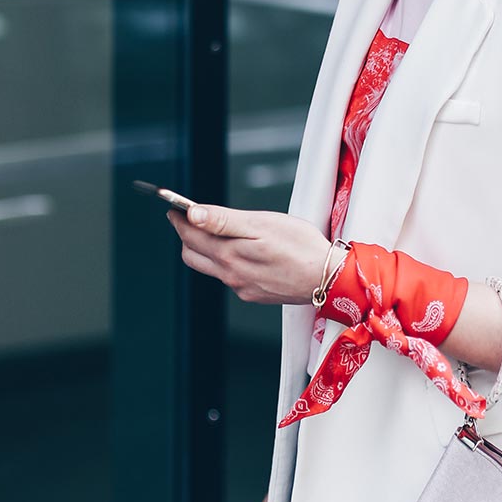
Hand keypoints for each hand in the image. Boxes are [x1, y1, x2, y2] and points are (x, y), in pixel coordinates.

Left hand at [165, 203, 334, 304]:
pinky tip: (239, 253)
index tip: (174, 208)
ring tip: (211, 233)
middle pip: (194, 254)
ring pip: (211, 267)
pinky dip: (225, 263)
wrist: (327, 278)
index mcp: (229, 254)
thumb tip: (192, 215)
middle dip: (187, 235)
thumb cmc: (300, 246)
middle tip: (187, 219)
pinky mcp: (254, 293)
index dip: (180, 219)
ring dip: (205, 249)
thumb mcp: (261, 224)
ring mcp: (241, 286)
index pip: (191, 235)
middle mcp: (230, 274)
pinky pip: (230, 278)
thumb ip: (223, 220)